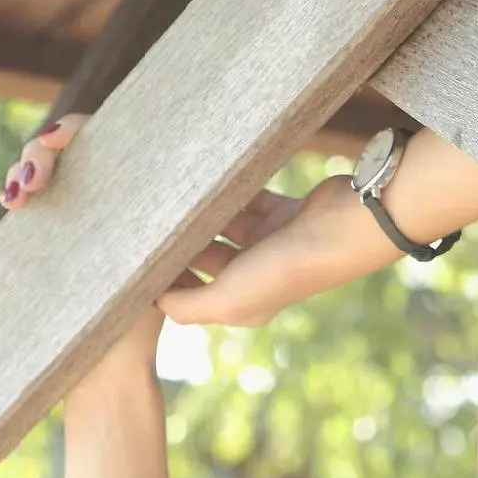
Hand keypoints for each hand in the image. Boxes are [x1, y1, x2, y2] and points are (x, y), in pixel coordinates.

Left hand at [0, 111, 340, 337]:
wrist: (346, 230)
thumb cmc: (289, 268)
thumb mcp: (231, 298)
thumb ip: (190, 305)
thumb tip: (153, 301)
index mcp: (241, 302)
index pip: (190, 294)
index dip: (162, 279)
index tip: (131, 256)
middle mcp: (253, 276)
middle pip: (202, 259)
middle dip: (175, 241)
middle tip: (138, 215)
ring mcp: (268, 243)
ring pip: (219, 225)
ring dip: (195, 210)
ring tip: (161, 189)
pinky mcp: (280, 213)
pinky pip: (243, 199)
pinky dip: (225, 189)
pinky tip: (200, 172)